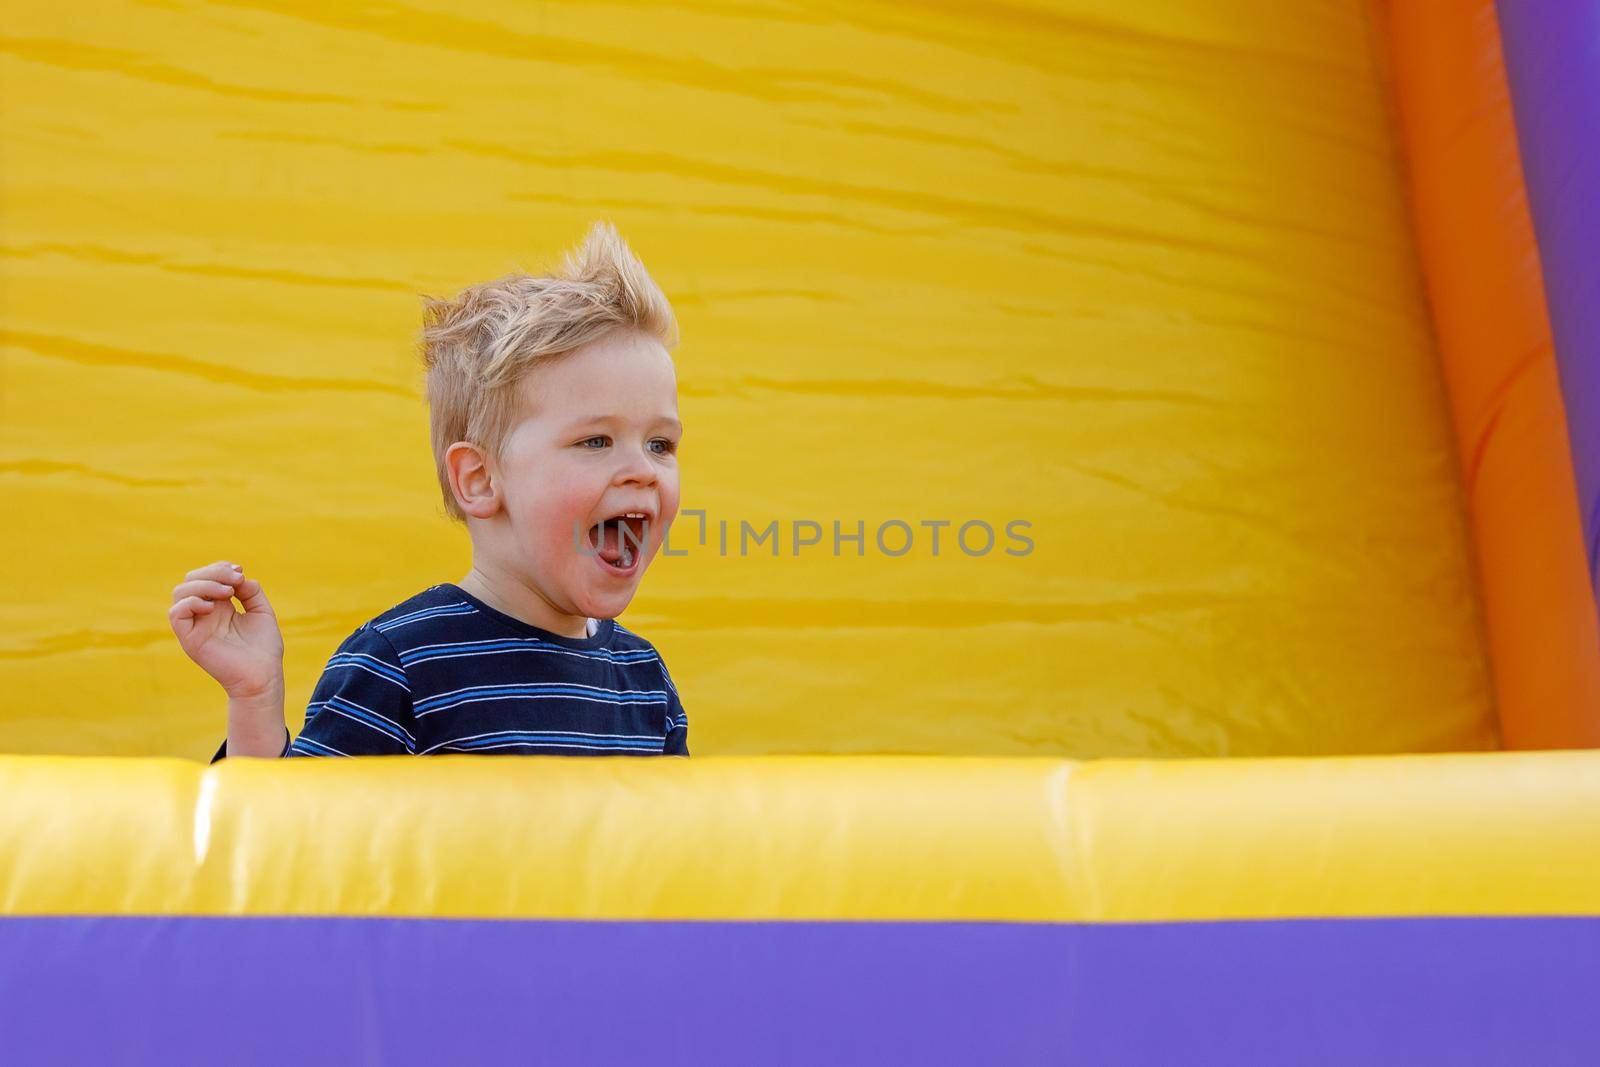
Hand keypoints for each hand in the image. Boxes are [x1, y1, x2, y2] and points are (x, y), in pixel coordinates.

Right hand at [168, 560, 283, 698]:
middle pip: (190, 580)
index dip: (219, 568)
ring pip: (180, 593)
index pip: (205, 576)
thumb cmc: (263, 648)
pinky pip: (176, 614)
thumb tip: (239, 576)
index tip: (239, 570)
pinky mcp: (190, 639)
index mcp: (219, 606)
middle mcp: (203, 614)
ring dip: (203, 585)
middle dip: (212, 572)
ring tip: (227, 592)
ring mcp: (195, 626)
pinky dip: (191, 602)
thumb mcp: (261, 611)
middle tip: (235, 579)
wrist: (263, 676)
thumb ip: (250, 591)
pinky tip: (212, 606)